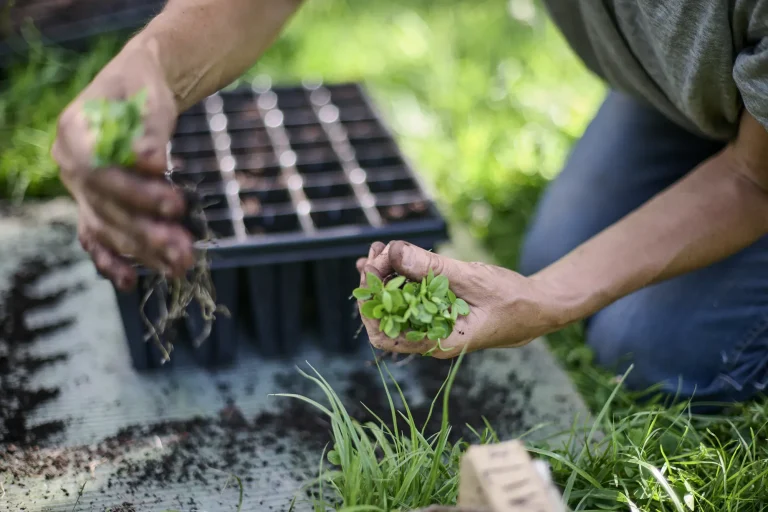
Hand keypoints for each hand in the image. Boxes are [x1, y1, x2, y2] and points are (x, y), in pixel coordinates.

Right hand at [52, 42, 193, 290]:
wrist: (137, 92)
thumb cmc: (144, 91)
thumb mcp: (150, 99)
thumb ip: (150, 131)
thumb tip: (151, 163)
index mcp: (74, 132)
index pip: (100, 171)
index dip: (137, 192)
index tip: (177, 203)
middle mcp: (69, 166)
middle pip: (106, 207)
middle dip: (148, 232)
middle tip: (185, 249)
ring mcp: (79, 190)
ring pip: (108, 228)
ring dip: (144, 251)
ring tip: (180, 265)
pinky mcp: (94, 206)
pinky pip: (97, 238)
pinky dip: (111, 261)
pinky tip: (130, 282)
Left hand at [356, 241, 565, 358]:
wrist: (538, 308)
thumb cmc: (512, 299)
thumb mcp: (472, 279)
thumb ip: (433, 267)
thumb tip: (393, 251)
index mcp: (438, 342)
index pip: (385, 335)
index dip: (370, 305)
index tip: (370, 270)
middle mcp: (430, 338)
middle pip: (386, 317)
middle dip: (375, 284)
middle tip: (376, 251)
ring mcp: (434, 325)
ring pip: (396, 305)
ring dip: (385, 277)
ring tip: (379, 249)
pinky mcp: (439, 311)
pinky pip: (411, 297)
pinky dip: (399, 276)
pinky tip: (389, 256)